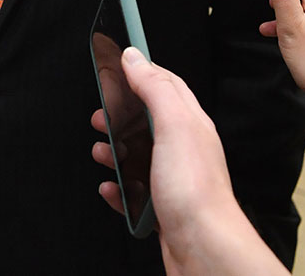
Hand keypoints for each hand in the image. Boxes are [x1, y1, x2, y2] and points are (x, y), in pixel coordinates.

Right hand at [89, 49, 285, 275]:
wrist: (204, 248)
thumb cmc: (195, 190)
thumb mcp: (173, 125)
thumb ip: (154, 88)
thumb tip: (135, 57)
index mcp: (191, 124)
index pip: (168, 85)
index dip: (143, 71)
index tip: (118, 64)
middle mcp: (184, 149)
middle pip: (148, 121)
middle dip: (121, 116)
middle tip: (100, 115)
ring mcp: (173, 180)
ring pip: (139, 157)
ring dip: (115, 152)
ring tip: (101, 151)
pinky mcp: (163, 208)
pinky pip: (134, 192)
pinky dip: (118, 187)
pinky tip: (110, 187)